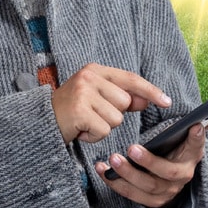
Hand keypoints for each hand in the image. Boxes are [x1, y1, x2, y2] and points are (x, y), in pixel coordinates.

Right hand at [51, 64, 169, 143]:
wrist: (41, 121)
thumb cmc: (72, 110)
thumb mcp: (97, 97)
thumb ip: (121, 97)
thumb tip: (145, 100)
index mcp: (95, 70)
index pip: (130, 79)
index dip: (150, 90)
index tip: (167, 101)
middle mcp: (89, 77)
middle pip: (125, 102)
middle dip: (113, 115)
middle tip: (92, 115)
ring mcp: (83, 93)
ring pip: (116, 119)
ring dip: (103, 127)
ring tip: (85, 122)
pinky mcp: (79, 111)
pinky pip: (104, 131)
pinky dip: (94, 137)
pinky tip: (81, 130)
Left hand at [95, 124, 206, 207]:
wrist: (172, 184)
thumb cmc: (176, 154)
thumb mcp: (186, 142)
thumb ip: (198, 127)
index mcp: (192, 159)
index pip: (196, 148)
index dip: (196, 139)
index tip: (195, 126)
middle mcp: (181, 177)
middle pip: (166, 173)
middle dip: (149, 162)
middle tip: (132, 148)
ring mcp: (166, 192)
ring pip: (146, 186)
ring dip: (127, 173)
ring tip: (112, 159)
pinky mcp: (150, 202)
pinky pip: (131, 194)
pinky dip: (114, 182)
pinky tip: (102, 170)